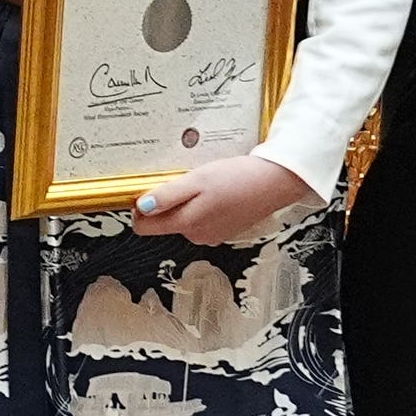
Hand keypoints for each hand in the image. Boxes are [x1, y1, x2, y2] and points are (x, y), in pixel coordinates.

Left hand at [132, 154, 320, 240]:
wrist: (274, 182)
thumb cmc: (237, 179)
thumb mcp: (196, 181)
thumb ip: (167, 197)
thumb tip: (141, 209)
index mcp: (187, 225)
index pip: (145, 228)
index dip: (140, 208)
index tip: (147, 189)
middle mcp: (197, 236)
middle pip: (165, 221)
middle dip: (167, 202)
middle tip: (184, 180)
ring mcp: (212, 234)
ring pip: (184, 218)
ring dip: (187, 201)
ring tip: (204, 184)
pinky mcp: (224, 228)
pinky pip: (202, 217)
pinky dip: (203, 204)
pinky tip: (217, 191)